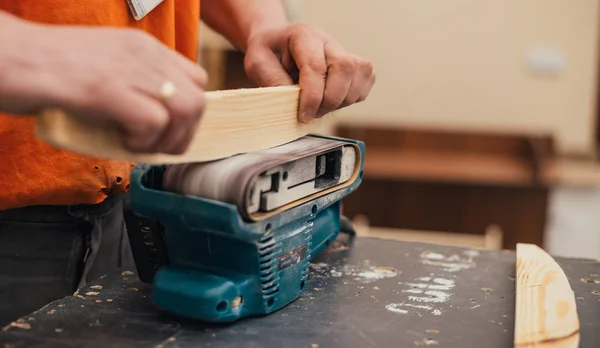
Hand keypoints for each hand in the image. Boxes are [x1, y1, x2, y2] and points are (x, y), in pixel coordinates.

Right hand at [0, 16, 207, 154]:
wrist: (11, 57)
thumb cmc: (48, 68)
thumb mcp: (105, 67)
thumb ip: (132, 85)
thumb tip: (151, 123)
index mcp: (144, 47)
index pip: (196, 78)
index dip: (189, 111)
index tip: (169, 129)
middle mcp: (145, 55)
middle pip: (198, 99)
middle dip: (185, 133)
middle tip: (159, 147)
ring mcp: (130, 70)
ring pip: (187, 110)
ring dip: (168, 139)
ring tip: (141, 146)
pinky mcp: (111, 90)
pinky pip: (154, 122)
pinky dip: (144, 141)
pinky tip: (122, 142)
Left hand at [243, 23, 375, 122]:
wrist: (278, 44)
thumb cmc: (268, 53)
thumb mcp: (257, 64)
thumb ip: (273, 81)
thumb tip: (294, 103)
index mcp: (304, 35)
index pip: (315, 67)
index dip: (312, 97)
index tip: (304, 116)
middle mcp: (328, 41)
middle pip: (344, 68)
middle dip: (330, 99)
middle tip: (312, 113)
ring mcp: (344, 51)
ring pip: (360, 75)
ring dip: (342, 100)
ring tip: (320, 107)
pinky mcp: (354, 65)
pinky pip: (365, 81)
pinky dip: (353, 97)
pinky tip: (333, 100)